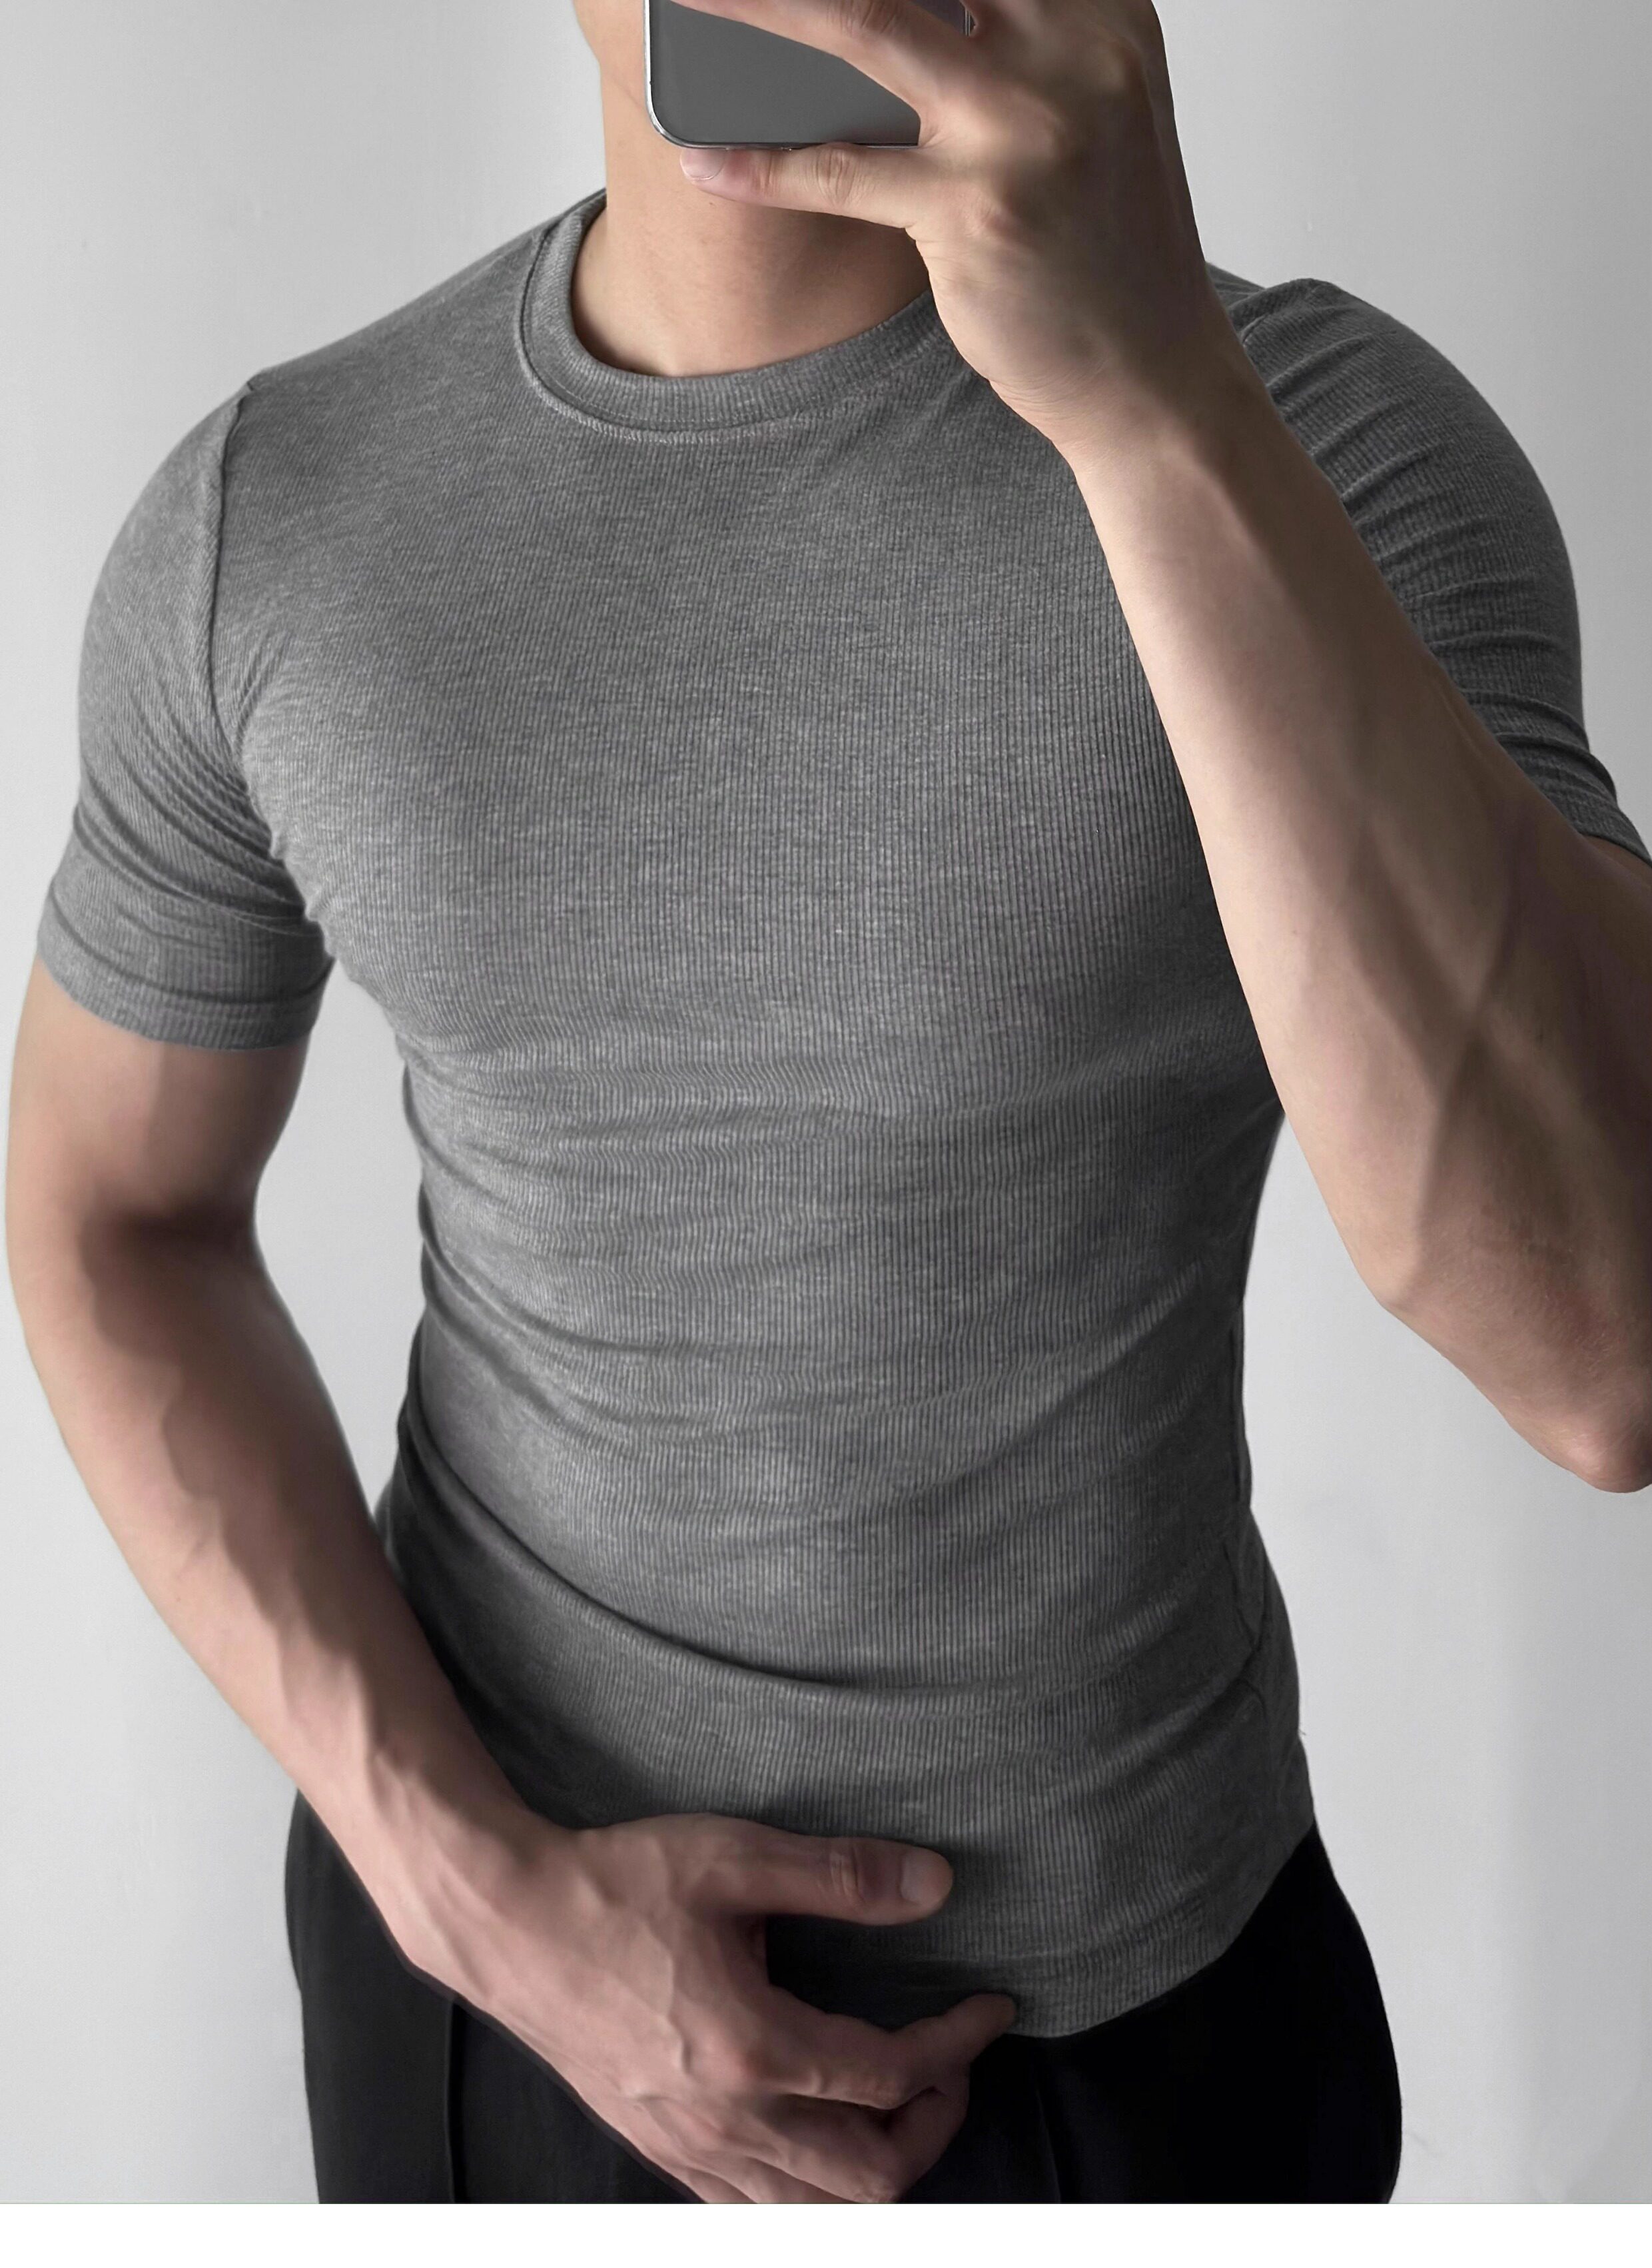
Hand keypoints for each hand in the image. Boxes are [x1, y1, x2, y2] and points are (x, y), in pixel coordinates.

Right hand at [424, 1808, 1017, 2202]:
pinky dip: (806, 2190)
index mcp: (754, 2049)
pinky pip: (752, 2208)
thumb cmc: (614, 1883)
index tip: (993, 2007)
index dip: (958, 2044)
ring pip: (813, 2209)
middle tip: (952, 2061)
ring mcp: (689, 2146)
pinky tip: (815, 2133)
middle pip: (871, 2175)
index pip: (892, 2075)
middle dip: (935, 2124)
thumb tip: (936, 1883)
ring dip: (876, 2165)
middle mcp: (727, 2119)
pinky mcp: (659, 2148)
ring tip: (899, 2102)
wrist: (507, 1922)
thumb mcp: (734, 1858)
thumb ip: (841, 1875)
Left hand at [663, 0, 1242, 455]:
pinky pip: (841, 173)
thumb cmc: (1101, 244)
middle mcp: (1073, 47)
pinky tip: (702, 160)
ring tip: (685, 1)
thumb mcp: (1090, 106)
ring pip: (861, 25)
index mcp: (1104, 7)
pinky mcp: (977, 214)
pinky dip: (760, 167)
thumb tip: (877, 16)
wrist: (1151, 375)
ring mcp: (1023, 129)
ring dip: (756, 6)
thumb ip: (1019, 35)